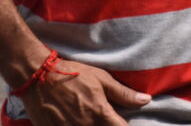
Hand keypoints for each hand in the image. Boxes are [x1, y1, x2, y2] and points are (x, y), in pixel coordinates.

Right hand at [20, 59, 150, 125]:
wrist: (39, 77)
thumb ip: (124, 94)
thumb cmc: (74, 75)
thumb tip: (146, 101)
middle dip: (108, 125)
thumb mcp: (102, 80)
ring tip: (90, 116)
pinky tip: (76, 119)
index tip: (123, 121)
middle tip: (105, 117)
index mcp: (100, 114)